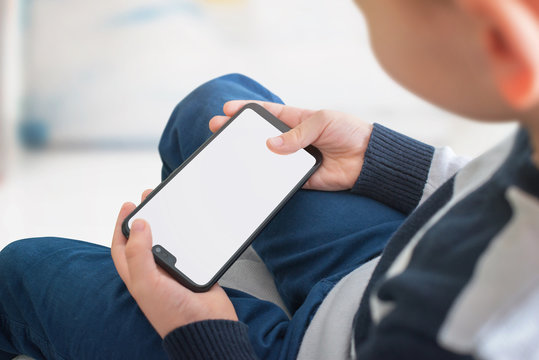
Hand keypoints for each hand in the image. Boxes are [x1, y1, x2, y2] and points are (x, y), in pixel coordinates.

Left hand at [111, 190, 237, 337]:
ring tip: (169, 205)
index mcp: (137, 275)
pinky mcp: (194, 270)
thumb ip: (139, 254)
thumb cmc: (174, 313)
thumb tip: (139, 225)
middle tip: (149, 198)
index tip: (130, 205)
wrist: (207, 326)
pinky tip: (192, 225)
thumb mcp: (147, 284)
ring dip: (167, 223)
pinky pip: (190, 247)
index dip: (123, 224)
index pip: (123, 244)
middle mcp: (154, 272)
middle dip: (146, 218)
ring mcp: (174, 271)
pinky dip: (189, 235)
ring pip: (167, 241)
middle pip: (145, 238)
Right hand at [209, 101, 372, 190]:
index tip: (227, 110)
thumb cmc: (348, 132)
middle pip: (259, 137)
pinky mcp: (299, 179)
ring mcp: (293, 160)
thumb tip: (271, 145)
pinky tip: (252, 178)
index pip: (265, 114)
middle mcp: (291, 140)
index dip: (246, 111)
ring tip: (229, 156)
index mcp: (296, 119)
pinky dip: (267, 180)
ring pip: (266, 159)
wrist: (368, 159)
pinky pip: (280, 181)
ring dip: (250, 158)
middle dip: (239, 134)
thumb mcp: (323, 122)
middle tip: (218, 131)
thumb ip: (298, 134)